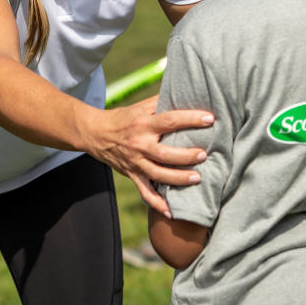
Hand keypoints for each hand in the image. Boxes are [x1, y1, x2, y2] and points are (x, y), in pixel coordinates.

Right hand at [85, 95, 212, 216]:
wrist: (95, 133)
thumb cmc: (124, 118)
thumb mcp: (140, 106)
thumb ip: (161, 102)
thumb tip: (185, 91)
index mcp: (143, 124)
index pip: (170, 120)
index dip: (190, 119)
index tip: (209, 119)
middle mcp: (139, 144)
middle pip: (165, 153)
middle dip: (186, 156)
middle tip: (203, 155)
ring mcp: (135, 162)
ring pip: (158, 175)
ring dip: (178, 179)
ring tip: (197, 178)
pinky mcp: (132, 175)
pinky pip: (145, 193)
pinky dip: (158, 204)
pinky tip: (173, 213)